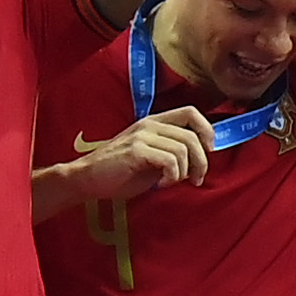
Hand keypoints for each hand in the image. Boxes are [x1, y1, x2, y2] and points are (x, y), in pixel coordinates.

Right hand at [59, 108, 218, 202]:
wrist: (87, 178)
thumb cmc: (120, 172)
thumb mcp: (151, 158)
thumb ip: (172, 153)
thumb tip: (200, 160)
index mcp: (154, 123)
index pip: (191, 112)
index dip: (206, 130)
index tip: (208, 151)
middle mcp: (150, 125)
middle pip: (192, 136)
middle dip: (202, 161)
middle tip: (197, 179)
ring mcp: (142, 136)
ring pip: (183, 149)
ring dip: (185, 171)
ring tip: (171, 182)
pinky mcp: (136, 150)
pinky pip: (170, 161)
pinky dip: (173, 176)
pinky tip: (162, 183)